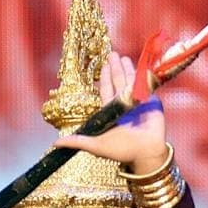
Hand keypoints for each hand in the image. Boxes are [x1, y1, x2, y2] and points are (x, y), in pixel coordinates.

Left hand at [52, 51, 168, 173]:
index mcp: (111, 112)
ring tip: (124, 57)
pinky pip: (147, 85)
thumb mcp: (96, 146)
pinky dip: (144, 75)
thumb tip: (56, 144)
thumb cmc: (122, 151)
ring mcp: (138, 102)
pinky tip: (142, 66)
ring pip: (132, 81)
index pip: (107, 90)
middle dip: (115, 68)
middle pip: (118, 82)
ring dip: (128, 69)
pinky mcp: (152, 102)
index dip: (105, 77)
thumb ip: (78, 141)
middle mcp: (124, 105)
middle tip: (112, 54)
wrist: (146, 154)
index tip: (104, 65)